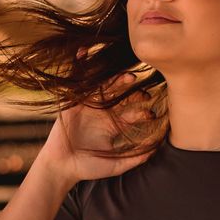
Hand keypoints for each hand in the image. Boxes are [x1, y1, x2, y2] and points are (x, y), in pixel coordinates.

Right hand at [37, 49, 156, 186]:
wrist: (63, 167)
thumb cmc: (89, 167)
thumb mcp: (116, 165)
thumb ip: (135, 159)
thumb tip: (157, 151)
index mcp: (115, 123)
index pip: (133, 112)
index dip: (143, 112)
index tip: (151, 114)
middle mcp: (104, 110)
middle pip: (122, 95)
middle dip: (133, 91)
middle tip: (143, 93)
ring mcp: (89, 104)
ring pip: (104, 86)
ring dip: (116, 79)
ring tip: (128, 77)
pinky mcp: (73, 101)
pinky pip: (77, 81)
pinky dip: (79, 64)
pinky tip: (84, 51)